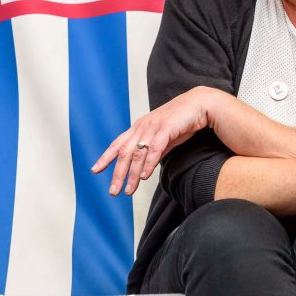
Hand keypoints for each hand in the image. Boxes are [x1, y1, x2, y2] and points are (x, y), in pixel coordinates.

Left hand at [91, 87, 211, 195]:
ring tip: (129, 190)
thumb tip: (145, 166)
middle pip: (124, 153)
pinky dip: (148, 163)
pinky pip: (154, 149)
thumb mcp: (163, 137)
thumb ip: (153, 150)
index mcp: (139, 127)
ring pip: (137, 154)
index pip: (118, 144)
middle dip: (118, 174)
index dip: (106, 157)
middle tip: (113, 191)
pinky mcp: (166, 128)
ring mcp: (154, 127)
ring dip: (132, 174)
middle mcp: (143, 126)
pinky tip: (144, 176)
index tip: (95, 170)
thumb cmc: (183, 120)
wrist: (200, 105)